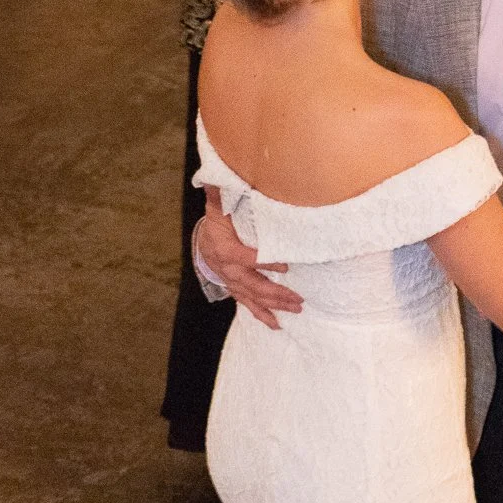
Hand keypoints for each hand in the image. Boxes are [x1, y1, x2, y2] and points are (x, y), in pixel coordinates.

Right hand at [197, 194, 303, 328]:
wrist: (204, 239)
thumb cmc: (218, 218)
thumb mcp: (220, 203)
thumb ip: (222, 193)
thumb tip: (220, 178)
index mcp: (224, 249)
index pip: (246, 257)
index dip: (265, 262)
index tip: (285, 265)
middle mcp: (227, 269)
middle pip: (253, 284)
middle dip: (276, 293)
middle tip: (298, 298)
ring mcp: (231, 282)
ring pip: (253, 297)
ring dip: (274, 305)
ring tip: (295, 309)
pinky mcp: (236, 288)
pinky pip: (248, 304)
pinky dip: (261, 315)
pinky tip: (276, 324)